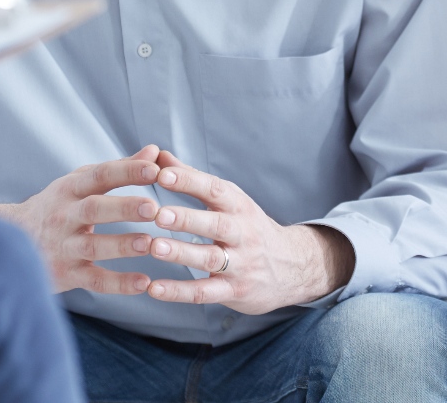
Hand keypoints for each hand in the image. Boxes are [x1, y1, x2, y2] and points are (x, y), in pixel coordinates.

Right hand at [0, 146, 161, 294]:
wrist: (13, 238)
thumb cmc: (59, 206)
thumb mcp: (81, 182)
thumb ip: (119, 169)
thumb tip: (154, 151)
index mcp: (71, 188)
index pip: (100, 175)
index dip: (127, 171)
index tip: (154, 169)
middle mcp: (65, 215)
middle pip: (93, 209)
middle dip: (123, 208)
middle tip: (153, 207)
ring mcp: (64, 246)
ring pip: (92, 246)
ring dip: (121, 245)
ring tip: (148, 243)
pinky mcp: (66, 274)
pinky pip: (93, 280)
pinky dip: (118, 283)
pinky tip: (143, 283)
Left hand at [145, 151, 353, 314]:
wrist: (293, 267)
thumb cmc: (248, 227)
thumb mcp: (229, 200)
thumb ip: (192, 179)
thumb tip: (158, 155)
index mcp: (238, 206)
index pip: (214, 189)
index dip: (188, 181)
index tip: (161, 174)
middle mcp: (242, 233)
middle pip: (216, 224)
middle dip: (187, 218)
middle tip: (158, 214)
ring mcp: (240, 264)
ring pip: (211, 258)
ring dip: (182, 254)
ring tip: (154, 247)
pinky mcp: (234, 291)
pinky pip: (205, 292)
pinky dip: (179, 292)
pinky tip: (153, 289)